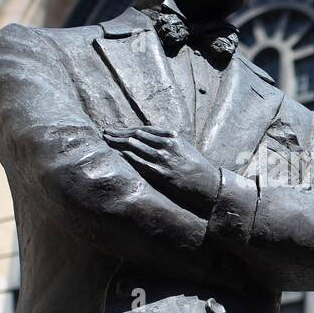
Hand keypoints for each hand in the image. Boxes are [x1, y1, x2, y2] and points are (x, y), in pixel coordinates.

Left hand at [103, 126, 220, 217]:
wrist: (208, 184)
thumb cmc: (197, 167)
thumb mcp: (184, 148)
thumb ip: (168, 142)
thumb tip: (150, 140)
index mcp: (172, 136)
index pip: (144, 129)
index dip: (128, 129)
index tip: (116, 129)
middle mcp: (166, 144)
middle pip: (136, 135)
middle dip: (119, 133)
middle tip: (105, 133)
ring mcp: (162, 158)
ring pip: (135, 146)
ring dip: (118, 143)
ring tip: (106, 141)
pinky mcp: (160, 172)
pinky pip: (139, 161)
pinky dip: (127, 156)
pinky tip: (118, 153)